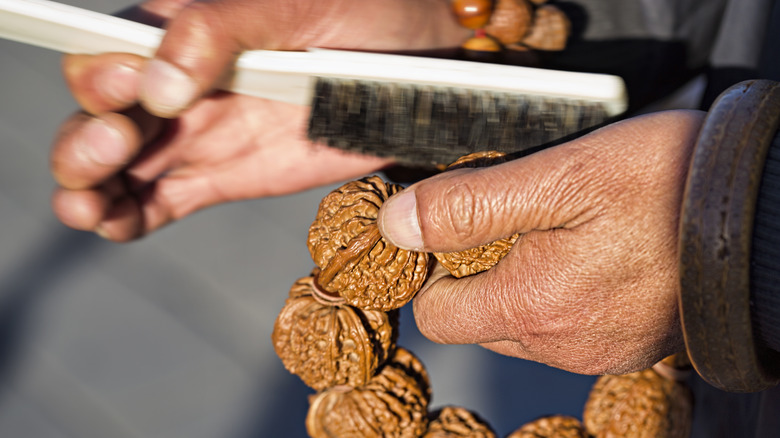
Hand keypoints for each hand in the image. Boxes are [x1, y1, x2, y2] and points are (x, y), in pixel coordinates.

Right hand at [51, 0, 469, 240]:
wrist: (421, 67)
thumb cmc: (366, 14)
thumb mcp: (296, 5)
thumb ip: (221, 30)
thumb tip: (158, 83)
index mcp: (187, 29)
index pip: (108, 50)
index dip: (99, 75)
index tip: (132, 89)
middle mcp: (181, 84)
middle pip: (99, 113)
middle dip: (86, 138)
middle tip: (116, 143)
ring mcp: (199, 134)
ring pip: (118, 166)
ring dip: (89, 189)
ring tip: (94, 207)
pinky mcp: (224, 177)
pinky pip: (161, 201)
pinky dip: (130, 217)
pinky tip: (119, 224)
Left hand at [377, 110, 705, 374]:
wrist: (766, 215)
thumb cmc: (668, 186)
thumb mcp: (557, 176)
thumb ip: (468, 206)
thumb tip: (396, 224)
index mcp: (533, 306)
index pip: (437, 312)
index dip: (434, 265)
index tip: (453, 224)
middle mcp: (561, 343)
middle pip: (477, 317)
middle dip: (479, 268)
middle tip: (519, 213)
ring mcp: (597, 349)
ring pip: (521, 321)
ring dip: (522, 276)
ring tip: (564, 226)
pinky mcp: (627, 343)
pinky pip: (566, 323)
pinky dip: (563, 288)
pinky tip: (594, 249)